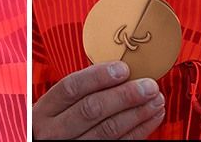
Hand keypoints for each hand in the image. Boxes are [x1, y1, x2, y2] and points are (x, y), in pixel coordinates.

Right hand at [33, 62, 164, 138]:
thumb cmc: (54, 125)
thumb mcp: (53, 108)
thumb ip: (76, 92)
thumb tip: (115, 71)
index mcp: (44, 111)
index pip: (72, 88)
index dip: (98, 77)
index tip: (123, 69)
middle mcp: (56, 131)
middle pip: (92, 109)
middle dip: (124, 96)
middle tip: (148, 86)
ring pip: (109, 129)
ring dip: (137, 113)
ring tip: (156, 100)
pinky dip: (139, 130)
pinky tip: (150, 117)